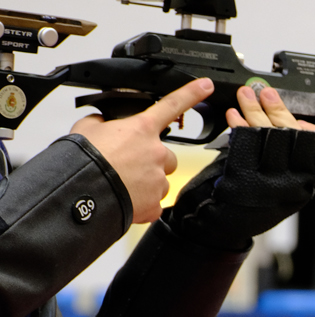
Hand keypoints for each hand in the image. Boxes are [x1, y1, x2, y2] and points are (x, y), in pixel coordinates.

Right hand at [70, 78, 214, 223]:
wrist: (80, 192)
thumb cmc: (82, 161)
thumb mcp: (86, 129)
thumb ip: (101, 122)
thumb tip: (102, 124)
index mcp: (141, 129)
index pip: (171, 105)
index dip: (191, 93)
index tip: (205, 86)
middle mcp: (156, 153)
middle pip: (165, 156)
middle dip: (151, 160)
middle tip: (128, 166)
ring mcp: (158, 180)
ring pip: (160, 180)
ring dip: (146, 182)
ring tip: (121, 182)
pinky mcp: (154, 204)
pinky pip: (153, 202)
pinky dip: (141, 201)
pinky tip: (124, 198)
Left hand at [164, 85, 314, 249]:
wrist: (215, 232)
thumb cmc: (242, 211)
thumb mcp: (274, 187)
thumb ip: (285, 161)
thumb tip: (293, 127)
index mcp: (303, 187)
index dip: (310, 128)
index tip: (300, 116)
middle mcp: (291, 185)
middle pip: (291, 136)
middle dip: (277, 110)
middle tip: (265, 93)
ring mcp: (269, 181)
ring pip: (268, 134)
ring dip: (255, 110)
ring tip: (246, 96)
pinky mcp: (244, 177)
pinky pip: (245, 142)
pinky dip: (238, 126)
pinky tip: (233, 116)